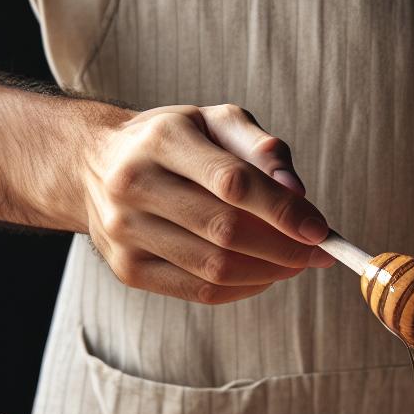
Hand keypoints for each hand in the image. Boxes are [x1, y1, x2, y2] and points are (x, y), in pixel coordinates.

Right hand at [78, 103, 334, 303]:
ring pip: (213, 268)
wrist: (93, 165)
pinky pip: (198, 291)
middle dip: (283, 248)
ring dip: (268, 273)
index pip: (232, 182)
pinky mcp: (127, 269)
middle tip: (316, 253)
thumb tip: (297, 192)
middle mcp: (135, 184)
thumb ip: (262, 148)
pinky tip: (262, 276)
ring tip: (294, 264)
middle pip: (225, 231)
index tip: (320, 230)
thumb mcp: (215, 122)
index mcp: (161, 139)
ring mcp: (125, 232)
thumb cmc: (173, 141)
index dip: (282, 210)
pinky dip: (242, 289)